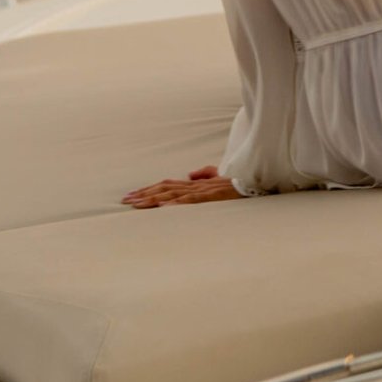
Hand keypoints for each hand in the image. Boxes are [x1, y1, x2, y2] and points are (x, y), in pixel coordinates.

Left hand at [122, 165, 242, 207]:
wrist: (256, 183)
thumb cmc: (238, 183)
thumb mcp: (220, 177)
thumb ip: (205, 174)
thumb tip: (190, 174)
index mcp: (196, 183)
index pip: (167, 185)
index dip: (150, 189)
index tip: (133, 195)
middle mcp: (195, 186)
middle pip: (164, 188)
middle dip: (144, 194)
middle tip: (125, 200)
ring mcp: (203, 191)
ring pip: (172, 194)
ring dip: (153, 199)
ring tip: (136, 204)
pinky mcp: (212, 197)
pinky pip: (191, 201)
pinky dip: (176, 204)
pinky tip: (163, 208)